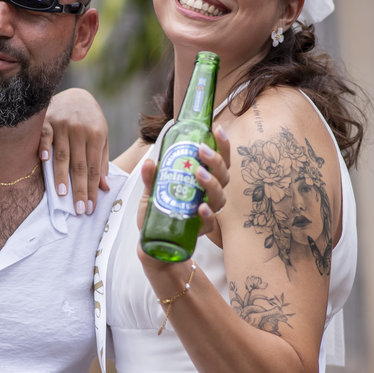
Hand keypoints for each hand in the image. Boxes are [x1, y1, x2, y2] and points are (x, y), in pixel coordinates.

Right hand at [40, 88, 109, 214]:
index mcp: (97, 135)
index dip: (92, 189)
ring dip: (61, 176)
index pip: (94, 168)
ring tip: (62, 194)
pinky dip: (44, 148)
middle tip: (77, 209)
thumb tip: (104, 187)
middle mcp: (81, 130)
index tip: (89, 207)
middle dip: (79, 189)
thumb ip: (102, 160)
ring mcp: (63, 124)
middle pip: (79, 165)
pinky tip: (44, 162)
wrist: (76, 94)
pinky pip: (45, 136)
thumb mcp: (102, 137)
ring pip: (62, 155)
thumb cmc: (91, 121)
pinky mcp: (48, 120)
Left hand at [136, 127, 231, 244]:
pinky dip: (208, 214)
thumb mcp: (151, 192)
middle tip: (202, 151)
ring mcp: (207, 213)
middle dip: (215, 161)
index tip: (217, 129)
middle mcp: (208, 196)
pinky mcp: (200, 230)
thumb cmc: (159, 213)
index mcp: (202, 182)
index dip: (223, 146)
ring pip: (219, 197)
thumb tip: (149, 162)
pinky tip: (201, 208)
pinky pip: (211, 222)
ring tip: (198, 174)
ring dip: (211, 183)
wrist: (153, 243)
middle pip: (223, 176)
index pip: (219, 162)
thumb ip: (152, 177)